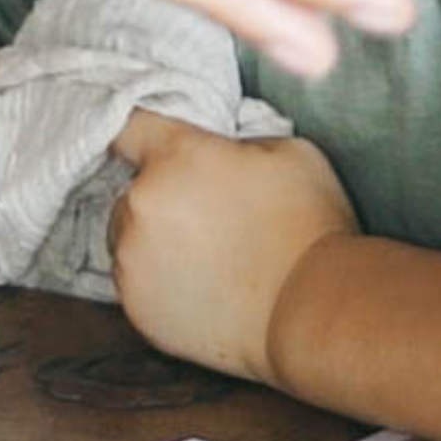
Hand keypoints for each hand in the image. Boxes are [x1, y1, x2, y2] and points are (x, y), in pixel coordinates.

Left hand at [108, 112, 356, 382]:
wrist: (312, 313)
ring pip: (129, 238)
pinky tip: (201, 286)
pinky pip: (135, 283)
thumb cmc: (306, 225)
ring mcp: (133, 262)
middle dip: (160, 195)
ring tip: (206, 256)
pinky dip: (158, 282)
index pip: (129, 127)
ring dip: (154, 240)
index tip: (154, 145)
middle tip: (206, 213)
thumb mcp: (285, 150)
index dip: (144, 135)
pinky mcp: (138, 310)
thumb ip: (237, 140)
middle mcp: (141, 205)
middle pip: (131, 189)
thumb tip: (222, 151)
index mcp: (175, 157)